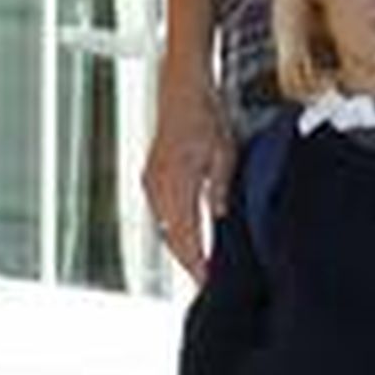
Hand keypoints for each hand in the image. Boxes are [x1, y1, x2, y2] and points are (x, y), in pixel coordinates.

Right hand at [144, 69, 234, 281]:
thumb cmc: (206, 117)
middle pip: (171, 238)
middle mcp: (157, 187)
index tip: (207, 283)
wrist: (179, 90)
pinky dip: (174, 231)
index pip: (184, 237)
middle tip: (206, 284)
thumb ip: (220, 188)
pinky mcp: (150, 178)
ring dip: (181, 248)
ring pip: (164, 228)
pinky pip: (161, 215)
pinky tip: (188, 240)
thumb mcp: (224, 152)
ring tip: (200, 268)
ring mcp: (150, 183)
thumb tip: (220, 217)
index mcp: (176, 183)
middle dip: (188, 263)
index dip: (196, 263)